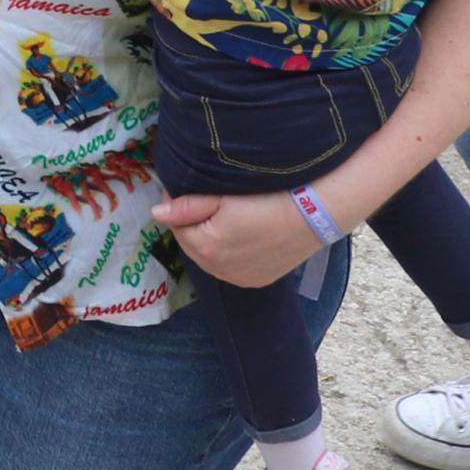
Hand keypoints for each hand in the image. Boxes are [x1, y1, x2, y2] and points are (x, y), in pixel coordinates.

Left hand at [149, 190, 322, 289]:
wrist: (313, 213)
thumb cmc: (267, 199)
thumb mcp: (223, 197)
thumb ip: (187, 207)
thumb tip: (157, 213)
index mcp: (206, 248)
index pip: (177, 227)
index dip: (179, 207)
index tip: (187, 188)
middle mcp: (220, 271)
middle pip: (193, 244)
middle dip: (194, 224)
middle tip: (209, 201)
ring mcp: (240, 279)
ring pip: (211, 257)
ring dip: (210, 240)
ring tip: (226, 216)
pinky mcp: (257, 280)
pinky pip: (231, 267)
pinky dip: (228, 253)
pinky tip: (241, 235)